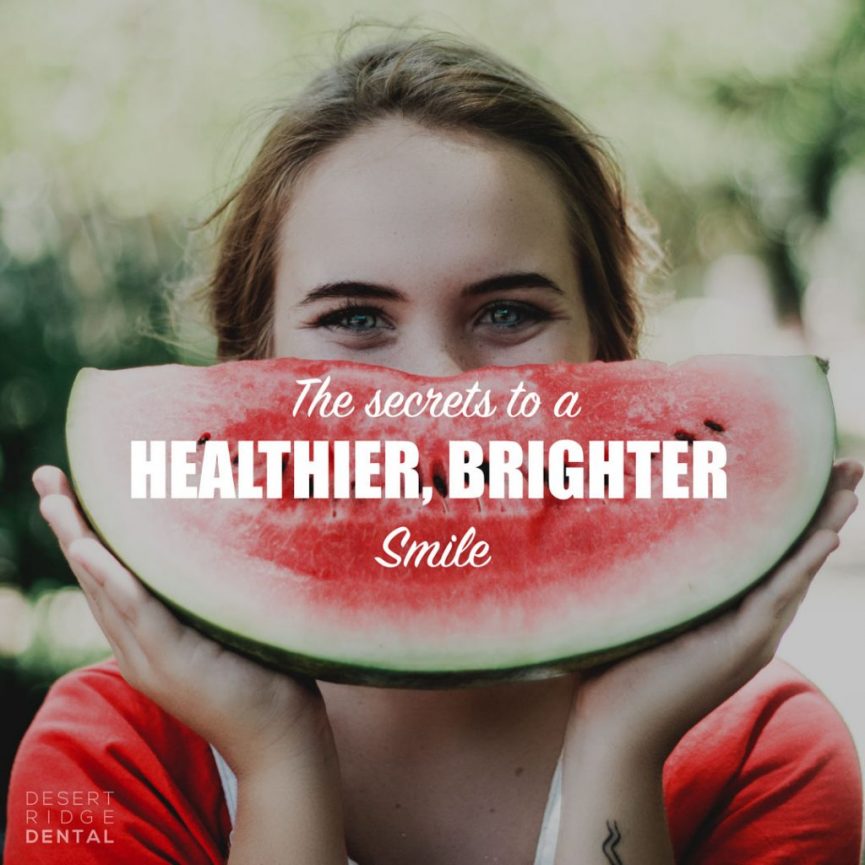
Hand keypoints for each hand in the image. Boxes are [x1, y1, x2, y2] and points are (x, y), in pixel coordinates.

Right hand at [33, 465, 336, 778]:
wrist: (280, 739)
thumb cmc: (264, 675)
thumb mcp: (226, 625)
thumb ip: (207, 593)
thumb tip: (219, 538)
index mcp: (147, 637)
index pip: (108, 576)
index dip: (86, 532)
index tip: (69, 488)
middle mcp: (138, 647)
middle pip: (94, 577)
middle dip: (69, 526)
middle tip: (46, 476)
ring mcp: (151, 658)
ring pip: (106, 590)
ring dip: (79, 541)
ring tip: (56, 499)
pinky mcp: (173, 664)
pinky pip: (137, 614)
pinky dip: (111, 580)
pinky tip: (91, 550)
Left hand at [569, 458, 862, 764]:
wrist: (616, 729)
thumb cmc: (618, 669)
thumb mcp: (647, 608)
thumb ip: (659, 575)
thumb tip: (634, 519)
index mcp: (733, 611)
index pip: (773, 553)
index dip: (794, 513)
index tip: (808, 469)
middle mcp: (753, 622)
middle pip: (796, 554)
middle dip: (824, 508)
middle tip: (849, 464)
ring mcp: (753, 636)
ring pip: (797, 569)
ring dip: (825, 524)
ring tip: (850, 484)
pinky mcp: (741, 647)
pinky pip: (777, 597)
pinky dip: (801, 565)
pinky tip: (826, 534)